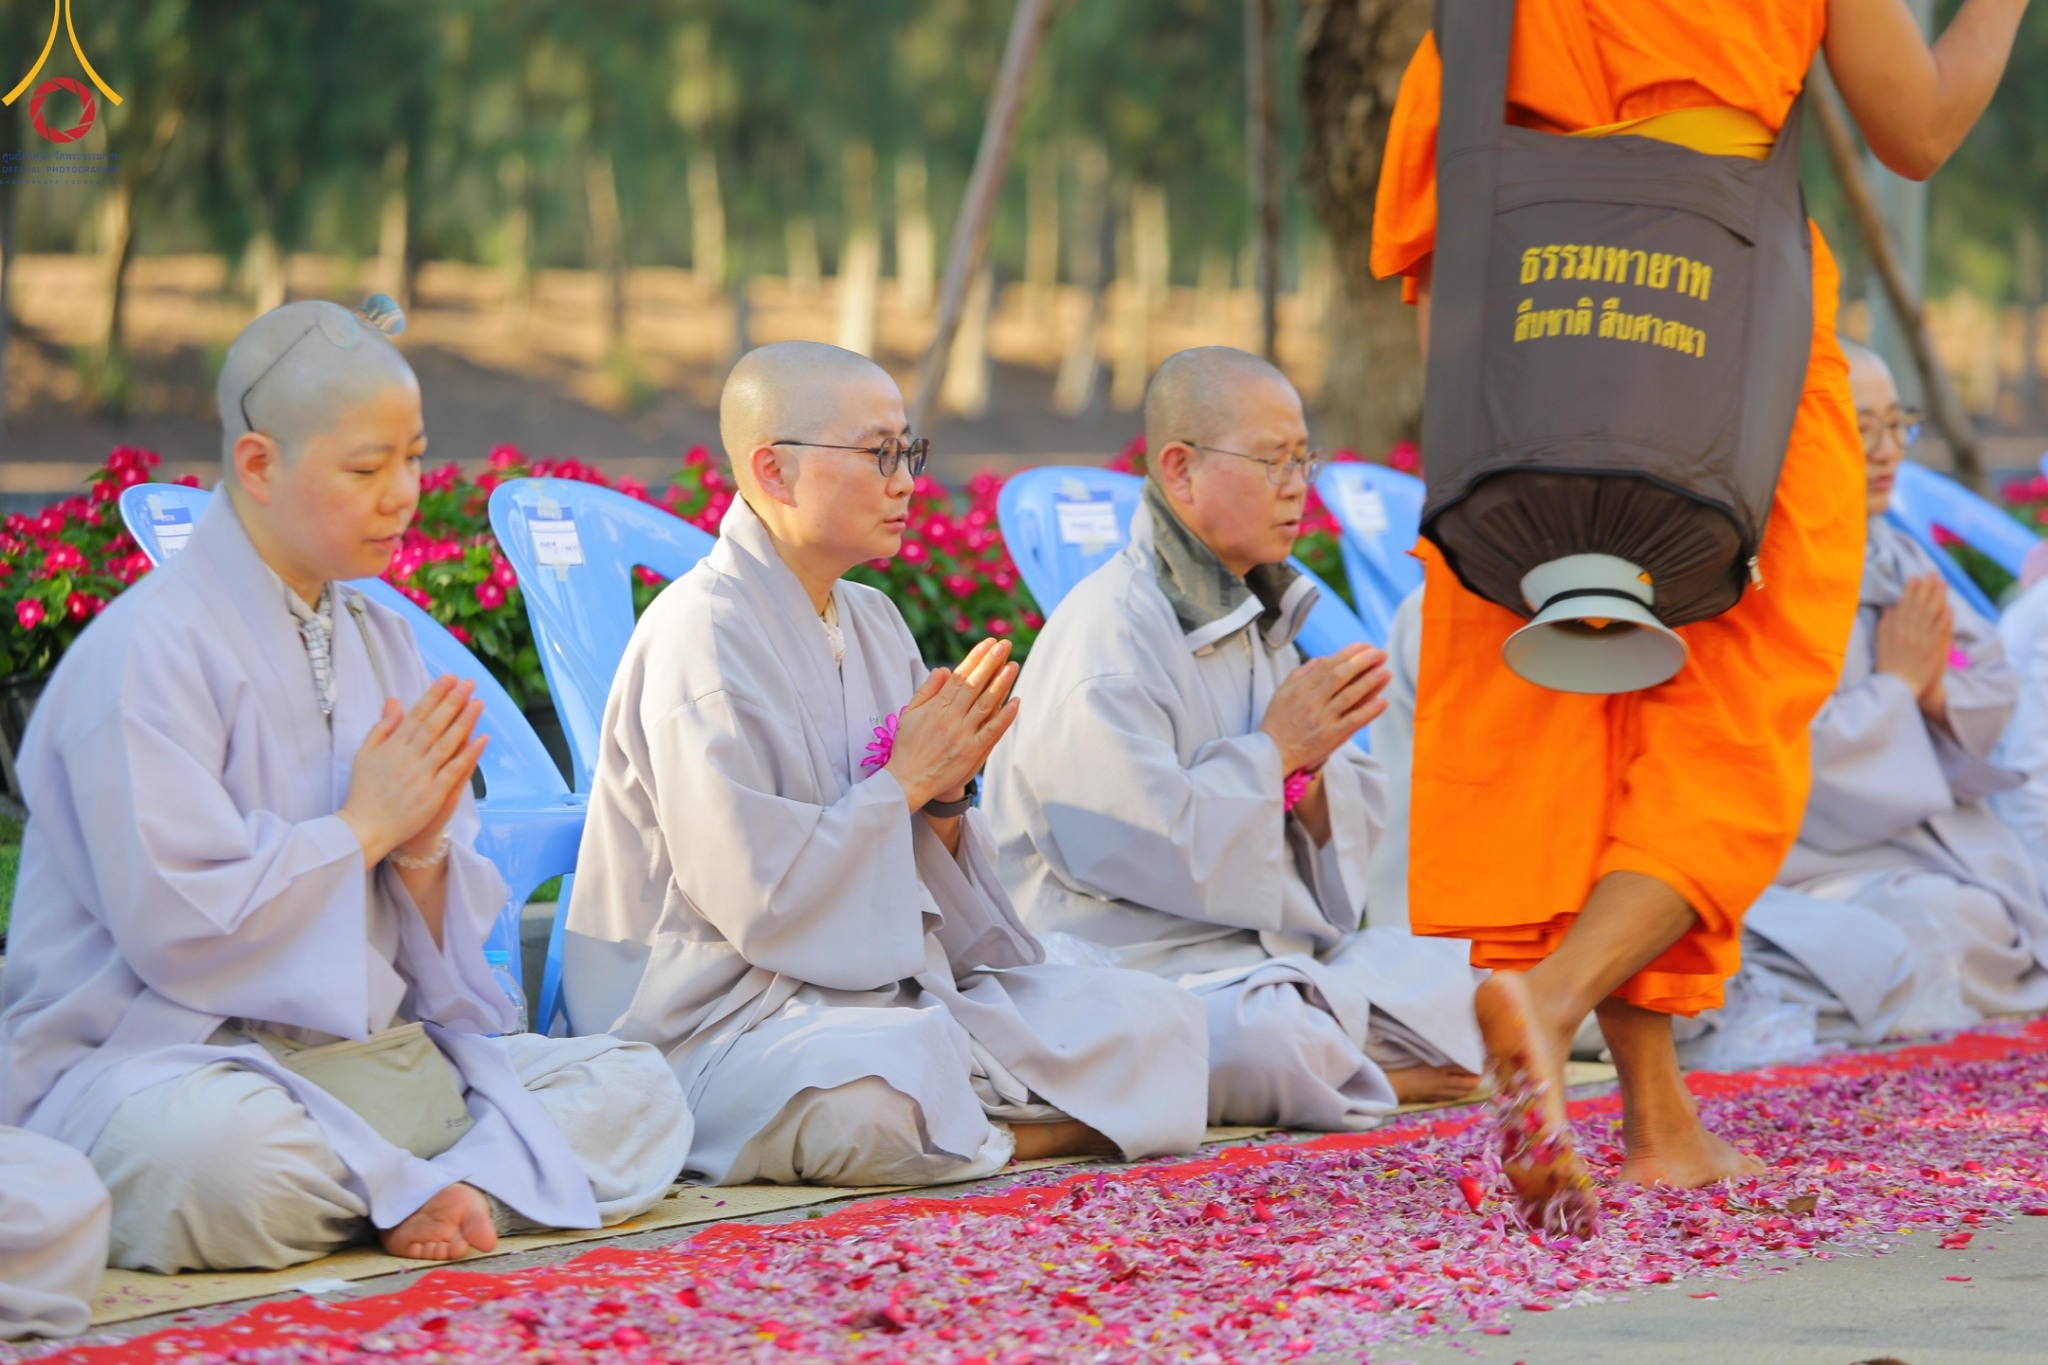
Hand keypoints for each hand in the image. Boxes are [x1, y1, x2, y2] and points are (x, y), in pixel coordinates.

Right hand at [339, 676, 487, 865]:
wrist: (364, 829)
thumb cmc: (364, 792)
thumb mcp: (364, 755)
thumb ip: (382, 728)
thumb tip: (395, 702)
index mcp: (392, 747)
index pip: (417, 715)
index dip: (434, 694)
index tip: (448, 677)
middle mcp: (407, 758)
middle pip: (434, 724)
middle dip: (453, 701)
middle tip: (469, 682)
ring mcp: (421, 776)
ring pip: (447, 743)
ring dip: (464, 722)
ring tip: (478, 702)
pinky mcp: (433, 795)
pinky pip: (454, 771)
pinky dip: (468, 754)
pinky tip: (482, 739)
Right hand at [884, 638, 1019, 810]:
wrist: (908, 780)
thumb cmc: (908, 745)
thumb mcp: (910, 713)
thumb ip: (927, 690)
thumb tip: (942, 669)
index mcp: (936, 706)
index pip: (959, 677)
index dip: (975, 659)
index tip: (987, 644)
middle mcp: (951, 718)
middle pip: (974, 685)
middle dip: (990, 663)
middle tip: (1004, 645)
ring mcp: (963, 735)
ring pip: (985, 704)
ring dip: (1001, 684)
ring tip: (1013, 666)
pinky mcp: (972, 752)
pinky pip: (992, 731)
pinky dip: (1005, 716)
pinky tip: (1016, 702)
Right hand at [1260, 643, 1388, 775]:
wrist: (1273, 754)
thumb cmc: (1277, 723)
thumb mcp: (1281, 693)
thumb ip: (1300, 674)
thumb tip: (1320, 659)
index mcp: (1300, 689)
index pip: (1327, 666)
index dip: (1347, 654)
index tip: (1364, 646)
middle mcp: (1312, 701)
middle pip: (1340, 676)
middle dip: (1362, 662)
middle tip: (1379, 653)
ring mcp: (1322, 719)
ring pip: (1349, 696)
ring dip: (1369, 683)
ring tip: (1385, 672)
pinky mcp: (1330, 737)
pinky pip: (1352, 721)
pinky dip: (1368, 711)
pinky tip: (1382, 702)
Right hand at [1873, 573, 1951, 704]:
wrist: (1898, 686)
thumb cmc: (1887, 664)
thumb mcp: (1880, 642)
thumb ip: (1884, 624)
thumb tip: (1889, 608)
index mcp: (1895, 627)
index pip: (1905, 603)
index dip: (1911, 589)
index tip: (1916, 576)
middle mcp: (1909, 630)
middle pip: (1920, 604)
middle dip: (1927, 587)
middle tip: (1933, 573)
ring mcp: (1923, 639)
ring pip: (1932, 613)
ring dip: (1938, 597)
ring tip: (1943, 584)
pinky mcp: (1934, 648)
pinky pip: (1940, 630)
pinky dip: (1945, 619)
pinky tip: (1949, 608)